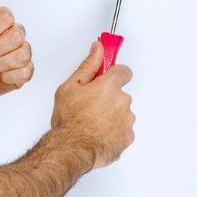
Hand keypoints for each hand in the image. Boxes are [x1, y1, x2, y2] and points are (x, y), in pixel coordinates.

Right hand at [52, 40, 134, 169]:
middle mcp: (123, 101)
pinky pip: (123, 131)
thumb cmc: (68, 120)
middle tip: (90, 107)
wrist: (71, 148)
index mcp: (110, 86)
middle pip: (120, 95)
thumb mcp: (70, 87)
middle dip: (109, 99)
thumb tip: (98, 48)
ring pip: (122, 114)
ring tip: (92, 124)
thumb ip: (88, 65)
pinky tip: (98, 135)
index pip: (123, 71)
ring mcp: (127, 121)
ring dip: (112, 116)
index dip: (115, 75)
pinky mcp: (128, 137)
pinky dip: (113, 132)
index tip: (108, 79)